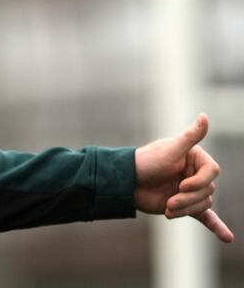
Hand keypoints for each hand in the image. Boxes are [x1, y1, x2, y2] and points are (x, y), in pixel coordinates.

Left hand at [134, 113, 233, 242]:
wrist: (126, 183)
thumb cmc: (146, 162)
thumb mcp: (169, 150)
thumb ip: (190, 137)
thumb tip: (205, 116)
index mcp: (195, 158)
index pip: (212, 172)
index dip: (199, 181)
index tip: (182, 185)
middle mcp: (194, 173)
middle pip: (208, 191)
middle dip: (188, 198)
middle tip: (170, 201)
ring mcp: (190, 190)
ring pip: (202, 204)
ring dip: (185, 209)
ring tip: (167, 208)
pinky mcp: (185, 205)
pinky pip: (205, 217)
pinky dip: (216, 226)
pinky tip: (227, 237)